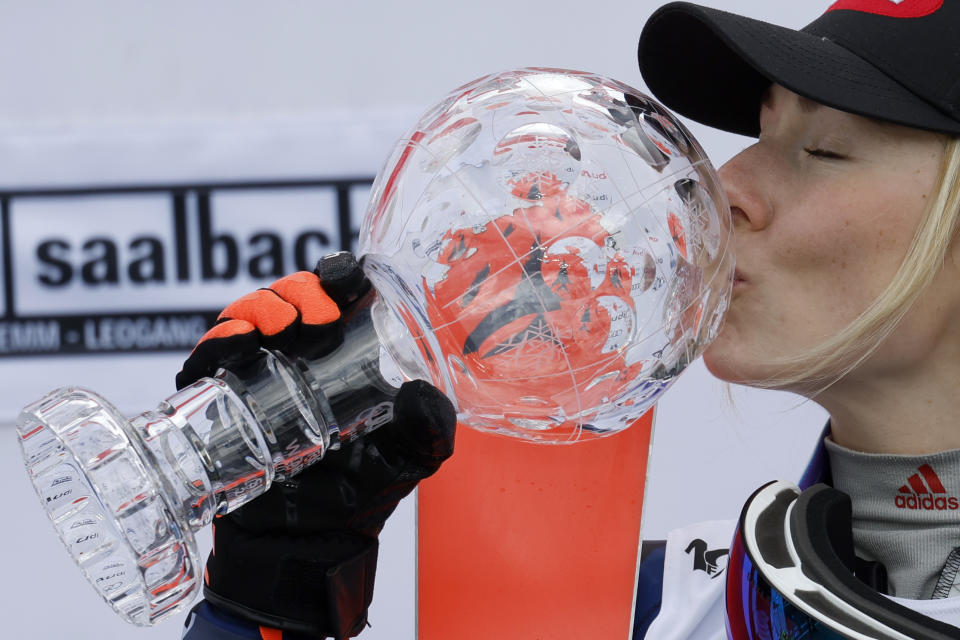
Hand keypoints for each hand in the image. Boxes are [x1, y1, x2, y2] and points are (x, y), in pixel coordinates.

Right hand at [177, 253, 455, 638]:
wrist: (304, 546)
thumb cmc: (357, 497)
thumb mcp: (406, 461)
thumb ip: (427, 432)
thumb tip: (423, 394)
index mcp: (345, 357)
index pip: (338, 295)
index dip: (339, 275)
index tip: (346, 279)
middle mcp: (301, 357)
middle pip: (292, 295)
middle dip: (300, 290)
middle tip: (315, 316)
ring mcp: (259, 373)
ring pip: (250, 314)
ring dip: (260, 306)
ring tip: (279, 327)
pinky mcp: (222, 397)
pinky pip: (209, 357)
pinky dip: (218, 340)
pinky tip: (235, 344)